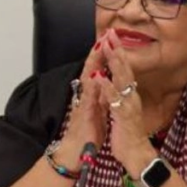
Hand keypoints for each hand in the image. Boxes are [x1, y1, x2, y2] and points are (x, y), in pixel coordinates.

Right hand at [59, 33, 108, 157]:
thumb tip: (103, 84)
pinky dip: (92, 86)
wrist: (75, 153)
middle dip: (98, 51)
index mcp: (91, 94)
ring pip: (88, 78)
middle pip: (91, 69)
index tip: (110, 39)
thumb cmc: (87, 133)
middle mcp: (86, 95)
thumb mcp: (96, 111)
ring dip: (93, 62)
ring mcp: (83, 103)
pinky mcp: (83, 114)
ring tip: (99, 46)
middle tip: (105, 34)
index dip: (103, 55)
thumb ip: (99, 97)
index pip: (97, 70)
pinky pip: (88, 98)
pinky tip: (96, 75)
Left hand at [95, 29, 154, 175]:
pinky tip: (101, 79)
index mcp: (127, 94)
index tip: (111, 36)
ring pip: (122, 81)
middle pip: (124, 69)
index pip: (123, 68)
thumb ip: (118, 94)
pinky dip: (107, 89)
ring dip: (114, 64)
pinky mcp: (124, 117)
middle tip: (111, 33)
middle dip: (117, 50)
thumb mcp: (121, 109)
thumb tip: (114, 80)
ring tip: (108, 48)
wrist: (135, 154)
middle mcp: (130, 96)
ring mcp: (128, 105)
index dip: (117, 52)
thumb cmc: (127, 133)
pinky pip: (115, 101)